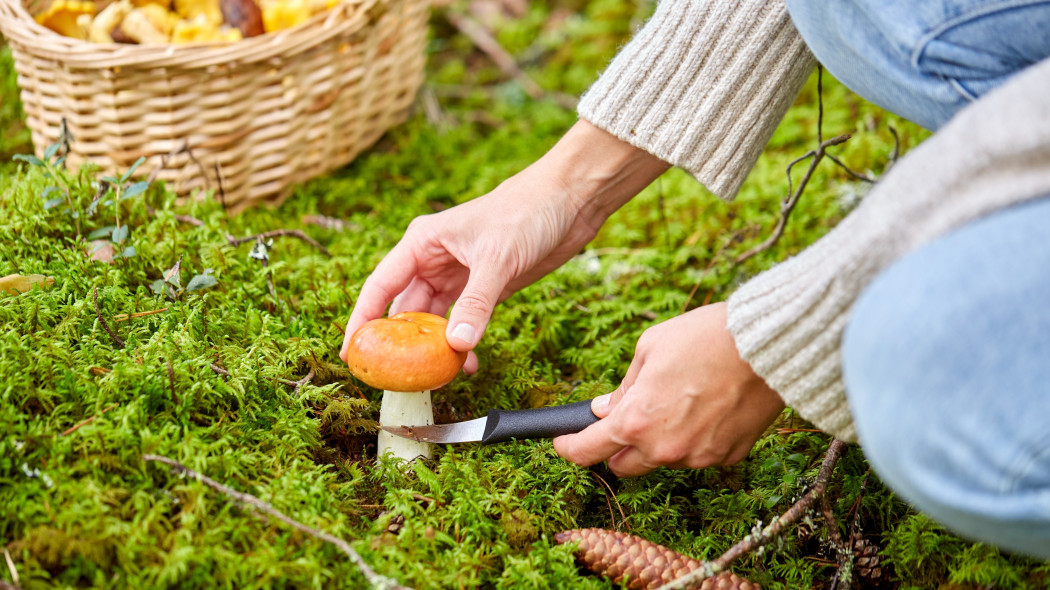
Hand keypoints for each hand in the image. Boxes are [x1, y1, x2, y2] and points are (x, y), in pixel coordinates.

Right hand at [340, 120, 668, 367]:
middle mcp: (434, 262)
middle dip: (400, 344)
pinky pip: (463, 323)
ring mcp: (460, 278)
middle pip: (405, 310)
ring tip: (435, 377)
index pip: (381, 286)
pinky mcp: (485, 289)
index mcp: (423, 244)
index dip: (363, 320)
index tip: (352, 353)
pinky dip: (462, 344)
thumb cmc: (527, 211)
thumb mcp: (497, 258)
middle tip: (394, 378)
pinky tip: (467, 362)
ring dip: (434, 348)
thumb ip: (476, 303)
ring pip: (435, 321)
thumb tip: (455, 345)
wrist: (570, 200)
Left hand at [553, 302, 784, 476]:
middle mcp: (664, 449)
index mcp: (635, 421)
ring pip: (664, 460)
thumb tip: (605, 408)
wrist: (767, 345)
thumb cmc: (704, 337)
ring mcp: (698, 458)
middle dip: (617, 448)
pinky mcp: (728, 457)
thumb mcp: (649, 348)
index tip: (563, 443)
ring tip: (680, 400)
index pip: (588, 451)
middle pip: (624, 466)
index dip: (569, 449)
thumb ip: (623, 386)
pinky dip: (695, 439)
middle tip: (624, 420)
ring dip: (659, 442)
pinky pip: (699, 454)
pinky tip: (708, 407)